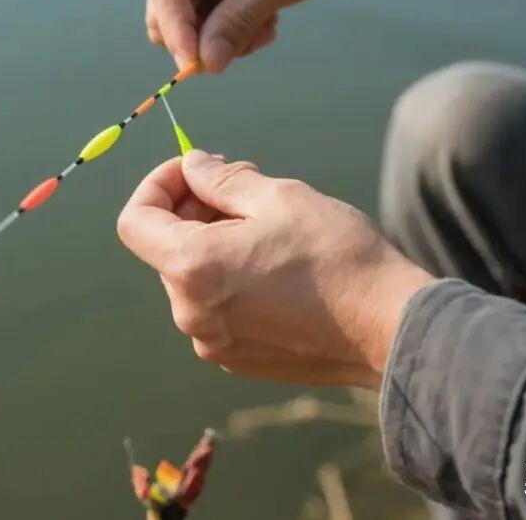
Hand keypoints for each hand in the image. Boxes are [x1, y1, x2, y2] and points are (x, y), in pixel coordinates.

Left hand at [117, 150, 431, 389]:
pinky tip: (278, 270)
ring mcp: (213, 343)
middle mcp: (191, 313)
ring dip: (216, 246)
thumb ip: (221, 179)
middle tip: (243, 191)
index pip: (134, 221)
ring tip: (270, 231)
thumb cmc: (338, 256)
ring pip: (194, 278)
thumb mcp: (279, 197)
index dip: (157, 186)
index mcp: (192, 268)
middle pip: (166, 249)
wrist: (390, 327)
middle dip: (194, 212)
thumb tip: (192, 166)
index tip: (193, 171)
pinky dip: (232, 281)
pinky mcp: (239, 360)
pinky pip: (217, 310)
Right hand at [146, 0, 400, 72]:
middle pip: (166, 10)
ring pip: (186, 23)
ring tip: (266, 26)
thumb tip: (205, 63)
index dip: (176, 32)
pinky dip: (232, 31)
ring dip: (224, 37)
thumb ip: (237, 21)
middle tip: (247, 45)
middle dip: (203, 37)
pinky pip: (203, 22)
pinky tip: (264, 19)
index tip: (194, 67)